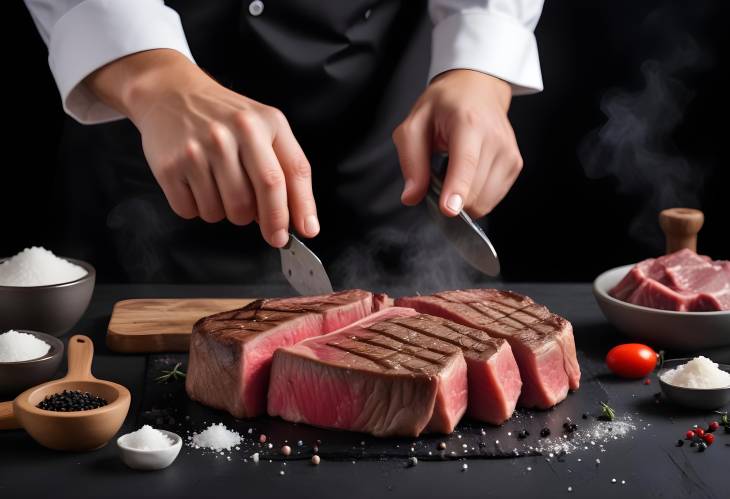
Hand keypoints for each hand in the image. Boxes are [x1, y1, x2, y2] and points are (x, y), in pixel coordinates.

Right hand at [85, 49, 317, 247]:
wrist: (170, 93)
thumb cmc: (225, 118)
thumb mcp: (265, 127)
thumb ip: (287, 168)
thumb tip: (303, 222)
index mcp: (263, 123)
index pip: (288, 174)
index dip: (300, 209)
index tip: (305, 232)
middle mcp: (230, 134)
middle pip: (256, 200)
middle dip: (269, 224)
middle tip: (271, 231)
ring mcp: (197, 150)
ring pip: (225, 212)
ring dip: (228, 213)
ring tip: (222, 186)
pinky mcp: (170, 167)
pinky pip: (193, 211)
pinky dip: (199, 208)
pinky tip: (198, 185)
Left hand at [393, 69, 522, 217]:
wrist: (478, 89)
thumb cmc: (445, 105)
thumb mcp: (414, 124)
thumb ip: (411, 161)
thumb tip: (411, 196)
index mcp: (468, 122)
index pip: (466, 162)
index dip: (457, 189)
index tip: (449, 210)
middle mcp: (495, 138)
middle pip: (474, 189)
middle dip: (450, 197)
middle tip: (439, 173)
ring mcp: (509, 153)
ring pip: (485, 200)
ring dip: (464, 198)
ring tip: (455, 170)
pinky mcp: (515, 165)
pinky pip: (493, 199)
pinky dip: (476, 196)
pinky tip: (469, 175)